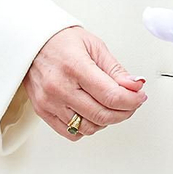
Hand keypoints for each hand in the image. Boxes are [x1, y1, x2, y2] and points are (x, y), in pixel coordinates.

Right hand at [23, 26, 145, 141]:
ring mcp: (49, 102)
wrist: (32, 42)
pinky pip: (71, 133)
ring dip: (107, 121)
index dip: (131, 100)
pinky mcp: (43, 111)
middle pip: (102, 115)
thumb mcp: (94, 46)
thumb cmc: (61, 40)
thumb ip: (115, 70)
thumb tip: (134, 86)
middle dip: (124, 112)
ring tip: (111, 106)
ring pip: (88, 128)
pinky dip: (87, 128)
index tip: (140, 97)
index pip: (110, 96)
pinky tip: (93, 114)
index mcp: (75, 67)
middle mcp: (60, 87)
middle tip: (131, 103)